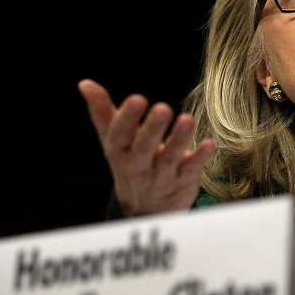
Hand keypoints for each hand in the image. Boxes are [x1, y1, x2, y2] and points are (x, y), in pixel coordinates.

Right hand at [77, 79, 216, 216]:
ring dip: (179, 139)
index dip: (127, 118)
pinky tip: (210, 144)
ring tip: (187, 120)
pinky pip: (192, 169)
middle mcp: (139, 165)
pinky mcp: (183, 180)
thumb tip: (85, 84)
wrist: (146, 210)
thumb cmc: (129, 163)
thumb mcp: (113, 141)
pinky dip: (200, 157)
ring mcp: (162, 175)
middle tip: (163, 108)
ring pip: (170, 157)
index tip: (137, 99)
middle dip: (152, 129)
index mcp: (119, 151)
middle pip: (144, 148)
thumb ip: (102, 112)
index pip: (119, 135)